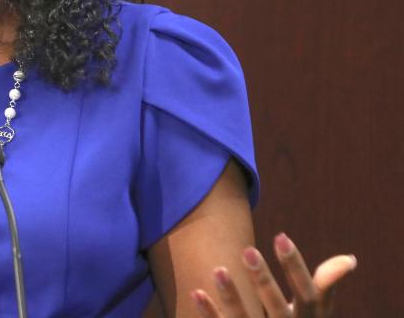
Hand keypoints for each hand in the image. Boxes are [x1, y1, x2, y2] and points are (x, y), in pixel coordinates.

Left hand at [191, 232, 356, 317]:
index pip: (307, 294)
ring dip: (231, 295)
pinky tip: (196, 291)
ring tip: (218, 268)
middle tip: (247, 250)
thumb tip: (349, 259)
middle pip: (275, 307)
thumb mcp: (316, 315)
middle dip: (263, 280)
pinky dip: (208, 312)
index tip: (281, 235)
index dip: (295, 266)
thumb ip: (325, 287)